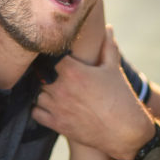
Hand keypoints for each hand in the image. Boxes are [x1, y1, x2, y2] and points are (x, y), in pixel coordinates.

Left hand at [31, 27, 153, 159]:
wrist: (124, 131)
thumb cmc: (121, 97)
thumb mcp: (114, 69)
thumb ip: (107, 46)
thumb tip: (107, 28)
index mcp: (73, 71)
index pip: (49, 55)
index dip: (51, 54)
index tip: (56, 54)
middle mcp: (60, 88)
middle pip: (40, 74)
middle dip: (46, 72)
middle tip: (54, 72)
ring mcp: (56, 107)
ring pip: (37, 93)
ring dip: (43, 90)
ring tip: (53, 89)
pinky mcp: (56, 124)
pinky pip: (35, 112)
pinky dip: (40, 108)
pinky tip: (51, 104)